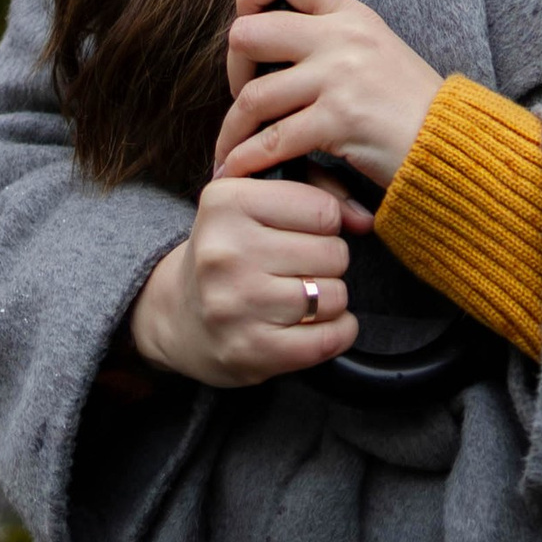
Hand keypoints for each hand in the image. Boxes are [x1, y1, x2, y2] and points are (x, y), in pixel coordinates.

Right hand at [127, 170, 367, 388]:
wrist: (177, 314)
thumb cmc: (229, 251)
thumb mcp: (252, 201)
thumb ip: (314, 190)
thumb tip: (365, 219)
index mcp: (225, 203)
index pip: (323, 209)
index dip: (326, 223)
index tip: (304, 232)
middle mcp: (225, 253)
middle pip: (334, 253)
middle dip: (329, 261)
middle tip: (300, 268)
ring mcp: (237, 305)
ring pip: (334, 296)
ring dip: (330, 298)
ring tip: (301, 295)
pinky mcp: (252, 351)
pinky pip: (328, 339)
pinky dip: (337, 332)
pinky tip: (315, 324)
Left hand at [216, 0, 443, 201]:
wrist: (453, 145)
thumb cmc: (412, 107)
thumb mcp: (376, 51)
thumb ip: (331, 40)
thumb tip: (275, 41)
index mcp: (351, 14)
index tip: (247, 21)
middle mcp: (342, 37)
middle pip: (250, 32)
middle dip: (233, 69)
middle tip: (243, 94)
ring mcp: (340, 77)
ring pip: (254, 95)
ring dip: (233, 129)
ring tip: (232, 147)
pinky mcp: (339, 120)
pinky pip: (272, 140)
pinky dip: (247, 160)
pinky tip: (242, 168)